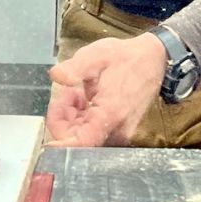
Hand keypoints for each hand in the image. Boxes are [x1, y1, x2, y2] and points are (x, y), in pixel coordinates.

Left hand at [45, 33, 168, 147]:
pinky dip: (83, 119)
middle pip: (78, 141)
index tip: (46, 144)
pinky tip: (84, 100)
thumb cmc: (125, 57)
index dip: (61, 146)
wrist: (153, 59)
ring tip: (76, 93)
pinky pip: (94, 133)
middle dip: (64, 120)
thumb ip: (74, 67)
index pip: (82, 143)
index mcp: (110, 113)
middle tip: (65, 95)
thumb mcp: (96, 55)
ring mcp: (121, 132)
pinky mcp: (120, 130)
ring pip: (84, 137)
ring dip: (72, 118)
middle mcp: (117, 129)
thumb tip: (56, 76)